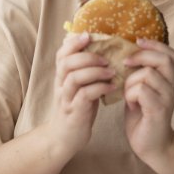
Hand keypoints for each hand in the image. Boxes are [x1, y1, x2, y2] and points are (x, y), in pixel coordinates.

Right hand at [50, 33, 115, 156]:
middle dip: (88, 56)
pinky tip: (112, 87)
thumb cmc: (77, 109)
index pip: (61, 54)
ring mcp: (66, 98)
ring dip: (95, 71)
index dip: (74, 42)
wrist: (65, 138)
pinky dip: (100, 88)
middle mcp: (61, 85)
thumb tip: (104, 51)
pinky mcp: (74, 112)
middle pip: (67, 62)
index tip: (89, 35)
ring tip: (111, 72)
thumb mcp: (80, 87)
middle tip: (106, 59)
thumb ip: (86, 71)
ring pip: (74, 77)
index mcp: (62, 76)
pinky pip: (85, 95)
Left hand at [122, 38, 173, 160]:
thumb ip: (139, 74)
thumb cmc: (143, 117)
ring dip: (131, 82)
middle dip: (141, 57)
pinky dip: (130, 95)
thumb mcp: (142, 90)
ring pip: (148, 74)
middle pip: (163, 59)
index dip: (154, 45)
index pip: (170, 54)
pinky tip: (130, 105)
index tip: (137, 42)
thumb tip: (124, 55)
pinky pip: (141, 90)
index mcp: (169, 80)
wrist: (152, 146)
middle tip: (126, 63)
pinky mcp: (159, 109)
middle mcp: (173, 87)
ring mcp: (168, 98)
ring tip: (128, 94)